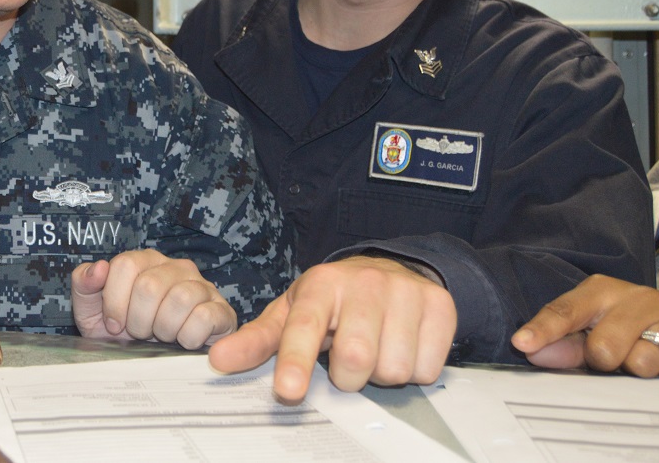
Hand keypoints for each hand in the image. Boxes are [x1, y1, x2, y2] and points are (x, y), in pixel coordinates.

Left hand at [71, 249, 236, 348]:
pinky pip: (204, 318)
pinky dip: (188, 337)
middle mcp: (175, 267)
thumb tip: (98, 268)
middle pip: (150, 286)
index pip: (124, 265)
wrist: (158, 365)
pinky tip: (183, 342)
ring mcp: (201, 286)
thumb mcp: (93, 313)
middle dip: (138, 321)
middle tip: (140, 334)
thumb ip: (84, 285)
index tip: (114, 324)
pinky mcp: (221, 310)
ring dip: (163, 329)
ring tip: (161, 337)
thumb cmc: (125, 335)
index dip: (114, 302)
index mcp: (145, 261)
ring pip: (180, 300)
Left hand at [208, 255, 455, 401]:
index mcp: (319, 285)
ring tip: (374, 350)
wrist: (390, 269)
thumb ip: (257, 341)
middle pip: (356, 358)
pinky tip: (401, 346)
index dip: (296, 362)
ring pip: (394, 368)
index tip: (289, 391)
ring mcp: (405, 292)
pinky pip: (427, 368)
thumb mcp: (292, 313)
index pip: (304, 328)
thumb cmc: (333, 300)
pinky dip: (414, 370)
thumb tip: (218, 361)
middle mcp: (363, 282)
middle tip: (345, 360)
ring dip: (381, 374)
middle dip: (348, 376)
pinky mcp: (440, 305)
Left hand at [512, 274, 658, 378]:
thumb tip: (532, 352)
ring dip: (638, 370)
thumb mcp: (596, 328)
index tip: (522, 344)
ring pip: (639, 364)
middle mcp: (634, 297)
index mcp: (600, 291)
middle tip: (615, 355)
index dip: (543, 330)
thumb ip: (566, 343)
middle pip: (602, 349)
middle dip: (605, 363)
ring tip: (643, 354)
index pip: (565, 311)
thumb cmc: (631, 326)